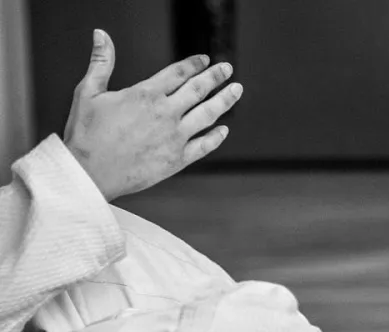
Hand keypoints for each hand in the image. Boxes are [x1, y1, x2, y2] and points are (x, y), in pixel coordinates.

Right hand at [63, 29, 243, 200]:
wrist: (90, 172)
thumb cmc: (86, 134)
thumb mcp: (88, 91)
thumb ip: (101, 62)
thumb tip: (101, 35)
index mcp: (145, 94)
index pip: (177, 73)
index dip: (193, 64)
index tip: (205, 60)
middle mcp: (165, 113)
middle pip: (198, 90)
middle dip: (215, 77)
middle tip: (227, 69)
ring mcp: (175, 137)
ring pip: (208, 114)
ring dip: (225, 100)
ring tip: (236, 90)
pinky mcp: (178, 159)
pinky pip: (204, 146)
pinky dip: (216, 137)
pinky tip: (224, 130)